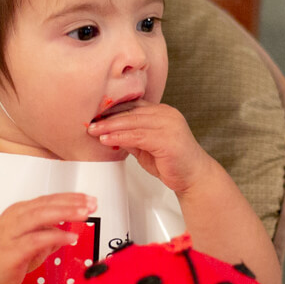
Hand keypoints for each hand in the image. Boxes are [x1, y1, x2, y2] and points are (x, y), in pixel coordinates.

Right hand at [0, 193, 95, 283]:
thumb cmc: (1, 254)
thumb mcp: (29, 242)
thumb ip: (46, 237)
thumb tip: (63, 236)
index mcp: (21, 211)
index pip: (49, 200)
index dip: (71, 198)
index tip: (89, 199)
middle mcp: (16, 218)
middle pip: (47, 204)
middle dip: (71, 202)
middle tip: (91, 204)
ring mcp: (13, 233)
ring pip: (40, 216)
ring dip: (65, 213)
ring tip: (84, 214)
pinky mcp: (12, 250)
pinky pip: (37, 240)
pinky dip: (55, 237)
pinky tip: (70, 238)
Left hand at [87, 103, 215, 192]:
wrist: (194, 177)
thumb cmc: (173, 163)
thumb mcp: (146, 147)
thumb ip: (131, 137)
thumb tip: (109, 133)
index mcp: (162, 112)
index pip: (133, 105)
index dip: (113, 109)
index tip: (95, 114)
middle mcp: (166, 114)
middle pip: (131, 112)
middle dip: (107, 117)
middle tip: (89, 122)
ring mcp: (169, 125)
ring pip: (133, 122)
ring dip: (110, 126)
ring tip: (94, 131)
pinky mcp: (167, 139)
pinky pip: (138, 136)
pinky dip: (120, 137)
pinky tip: (107, 139)